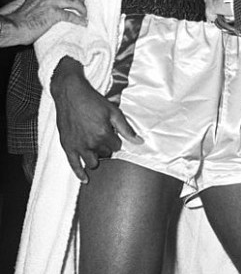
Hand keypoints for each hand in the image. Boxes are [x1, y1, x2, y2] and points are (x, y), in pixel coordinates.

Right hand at [0, 0, 86, 46]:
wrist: (16, 27)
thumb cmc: (23, 17)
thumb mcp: (34, 0)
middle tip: (83, 2)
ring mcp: (50, 3)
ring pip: (74, 1)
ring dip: (82, 8)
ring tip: (84, 14)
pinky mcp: (53, 14)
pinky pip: (71, 15)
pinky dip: (80, 19)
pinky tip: (83, 22)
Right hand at [50, 60, 141, 182]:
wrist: (70, 94)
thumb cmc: (92, 101)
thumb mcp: (113, 112)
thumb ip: (126, 129)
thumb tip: (139, 142)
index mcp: (103, 134)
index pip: (116, 147)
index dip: (115, 140)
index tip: (112, 133)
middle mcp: (91, 143)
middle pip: (104, 155)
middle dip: (106, 148)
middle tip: (103, 138)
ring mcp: (78, 146)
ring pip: (92, 162)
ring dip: (96, 158)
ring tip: (96, 149)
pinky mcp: (67, 146)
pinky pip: (73, 165)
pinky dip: (79, 173)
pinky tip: (85, 180)